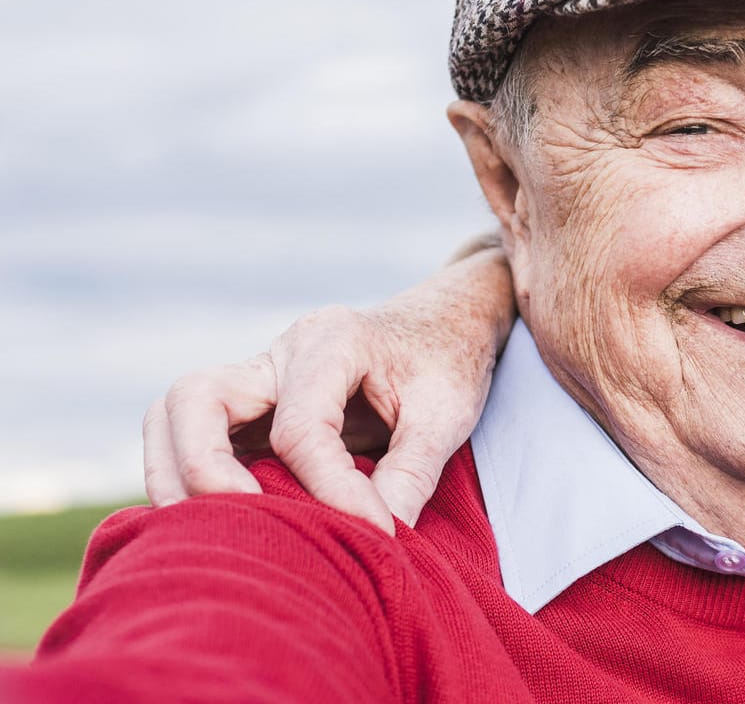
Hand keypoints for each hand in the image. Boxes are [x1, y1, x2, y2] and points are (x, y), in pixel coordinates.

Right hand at [143, 245, 515, 533]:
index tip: (376, 535)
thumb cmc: (447, 364)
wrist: (444, 326)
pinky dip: (192, 478)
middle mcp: (279, 353)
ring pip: (175, 414)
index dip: (332, 492)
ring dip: (177, 474)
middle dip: (202, 468)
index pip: (302, 428)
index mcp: (332, 340)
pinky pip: (196, 437)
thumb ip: (414, 473)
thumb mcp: (448, 414)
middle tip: (242, 526)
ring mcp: (257, 377)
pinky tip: (222, 523)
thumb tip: (377, 538)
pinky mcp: (252, 408)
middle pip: (194, 398)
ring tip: (209, 534)